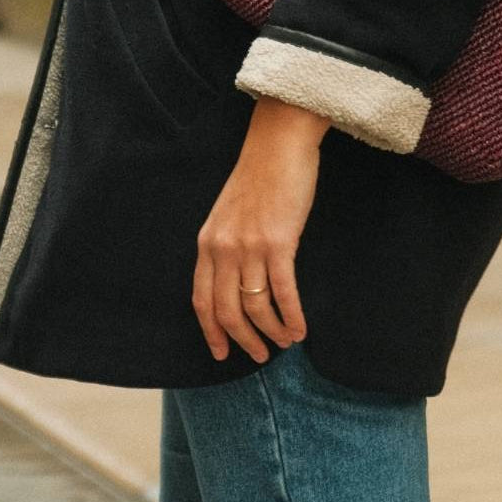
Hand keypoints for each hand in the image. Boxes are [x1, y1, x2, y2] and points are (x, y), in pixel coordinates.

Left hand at [193, 95, 329, 363]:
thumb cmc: (259, 176)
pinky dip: (292, 317)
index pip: (202, 299)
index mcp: (207, 243)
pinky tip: (300, 330)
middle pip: (227, 311)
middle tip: (259, 356)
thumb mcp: (228, 213)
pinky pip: (283, 292)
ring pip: (255, 307)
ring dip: (271, 333)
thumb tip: (236, 280)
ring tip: (285, 343)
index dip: (211, 331)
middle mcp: (223, 249)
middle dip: (243, 340)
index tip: (220, 353)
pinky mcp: (278, 242)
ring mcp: (249, 247)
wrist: (278, 145)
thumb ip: (226, 245)